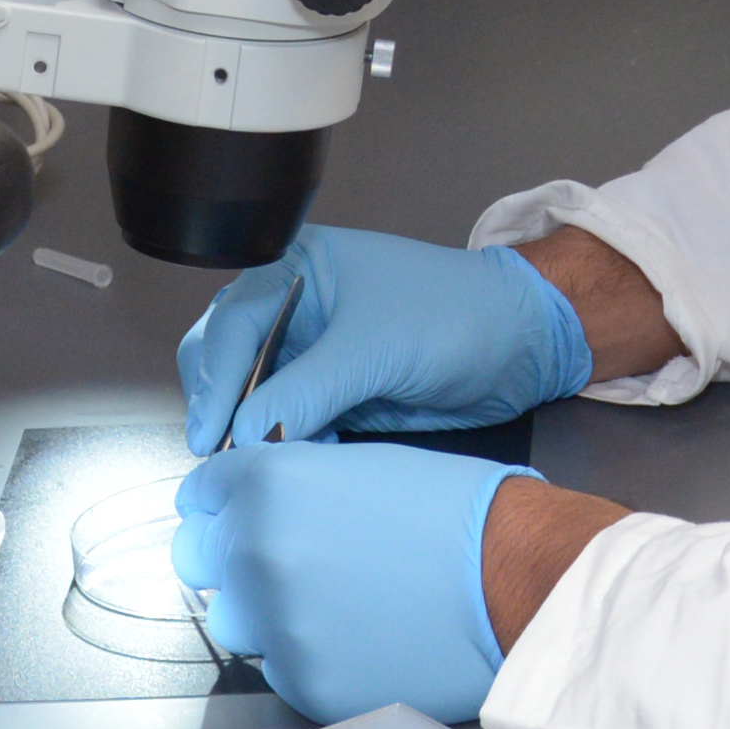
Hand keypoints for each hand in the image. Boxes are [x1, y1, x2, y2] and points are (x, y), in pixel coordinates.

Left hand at [175, 442, 524, 724]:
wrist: (519, 582)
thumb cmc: (458, 514)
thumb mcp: (361, 469)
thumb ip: (291, 488)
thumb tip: (254, 510)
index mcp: (269, 485)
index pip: (200, 494)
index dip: (221, 503)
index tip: (234, 515)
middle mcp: (256, 552)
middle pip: (197, 560)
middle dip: (232, 557)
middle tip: (288, 563)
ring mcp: (277, 625)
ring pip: (235, 622)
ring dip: (267, 613)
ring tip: (335, 605)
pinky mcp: (305, 684)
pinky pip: (281, 669)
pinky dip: (309, 656)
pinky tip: (361, 638)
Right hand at [178, 226, 594, 448]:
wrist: (521, 345)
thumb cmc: (455, 315)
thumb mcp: (373, 349)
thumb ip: (304, 391)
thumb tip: (247, 431)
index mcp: (297, 267)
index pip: (232, 324)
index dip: (215, 380)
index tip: (208, 432)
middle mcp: (297, 307)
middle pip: (230, 359)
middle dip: (226, 405)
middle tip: (226, 452)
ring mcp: (316, 351)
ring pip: (258, 396)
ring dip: (257, 430)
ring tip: (267, 461)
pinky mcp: (337, 391)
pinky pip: (292, 421)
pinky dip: (289, 443)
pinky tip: (304, 457)